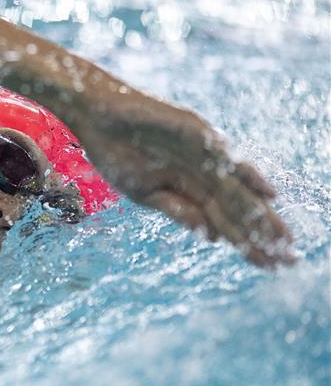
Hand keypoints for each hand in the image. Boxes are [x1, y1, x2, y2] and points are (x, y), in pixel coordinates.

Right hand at [75, 94, 292, 266]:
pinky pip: (226, 157)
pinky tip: (269, 194)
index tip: (270, 268)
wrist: (98, 118)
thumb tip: (211, 237)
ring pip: (240, 189)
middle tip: (288, 262)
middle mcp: (203, 172)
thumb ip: (177, 210)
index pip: (226, 221)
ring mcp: (203, 153)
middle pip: (240, 209)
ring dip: (263, 214)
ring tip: (285, 241)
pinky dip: (248, 175)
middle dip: (263, 236)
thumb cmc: (116, 153)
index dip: (248, 244)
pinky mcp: (197, 133)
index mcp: (190, 189)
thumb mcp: (144, 192)